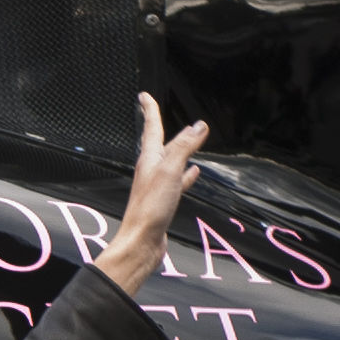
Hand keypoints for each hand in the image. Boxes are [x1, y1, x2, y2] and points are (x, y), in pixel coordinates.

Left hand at [94, 92, 207, 296]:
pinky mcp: (165, 202)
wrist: (140, 244)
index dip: (149, 110)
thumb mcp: (169, 171)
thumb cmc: (150, 209)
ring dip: (179, 149)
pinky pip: (178, 182)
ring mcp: (157, 187)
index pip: (151, 129)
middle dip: (160, 127)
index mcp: (149, 161)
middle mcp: (151, 171)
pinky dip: (187, 174)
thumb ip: (184, 147)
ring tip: (189, 139)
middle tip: (159, 112)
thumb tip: (199, 125)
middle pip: (159, 143)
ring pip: (170, 162)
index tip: (144, 95)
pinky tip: (194, 173)